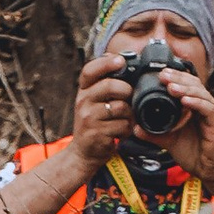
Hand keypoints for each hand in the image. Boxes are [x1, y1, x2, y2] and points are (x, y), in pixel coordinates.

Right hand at [70, 48, 135, 170]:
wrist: (83, 153)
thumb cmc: (93, 123)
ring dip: (129, 113)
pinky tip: (123, 131)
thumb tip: (122, 61)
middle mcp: (83, 102)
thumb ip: (103, 83)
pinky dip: (127, 129)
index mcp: (83, 90)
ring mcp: (89, 119)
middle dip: (126, 90)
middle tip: (130, 96)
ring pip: (119, 107)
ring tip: (127, 118)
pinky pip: (122, 126)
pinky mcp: (97, 135)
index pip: (90, 70)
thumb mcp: (92, 101)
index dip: (106, 63)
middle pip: (109, 86)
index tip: (121, 60)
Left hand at [162, 70, 213, 199]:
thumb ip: (154, 133)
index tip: (160, 74)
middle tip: (163, 75)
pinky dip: (196, 103)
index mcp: (196, 107)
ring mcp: (213, 115)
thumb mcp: (169, 141)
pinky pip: (208, 109)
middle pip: (194, 84)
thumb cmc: (193, 155)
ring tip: (171, 86)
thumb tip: (136, 128)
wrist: (208, 173)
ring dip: (185, 88)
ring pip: (201, 93)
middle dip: (178, 78)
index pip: (187, 85)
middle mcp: (205, 107)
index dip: (175, 77)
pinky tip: (185, 100)